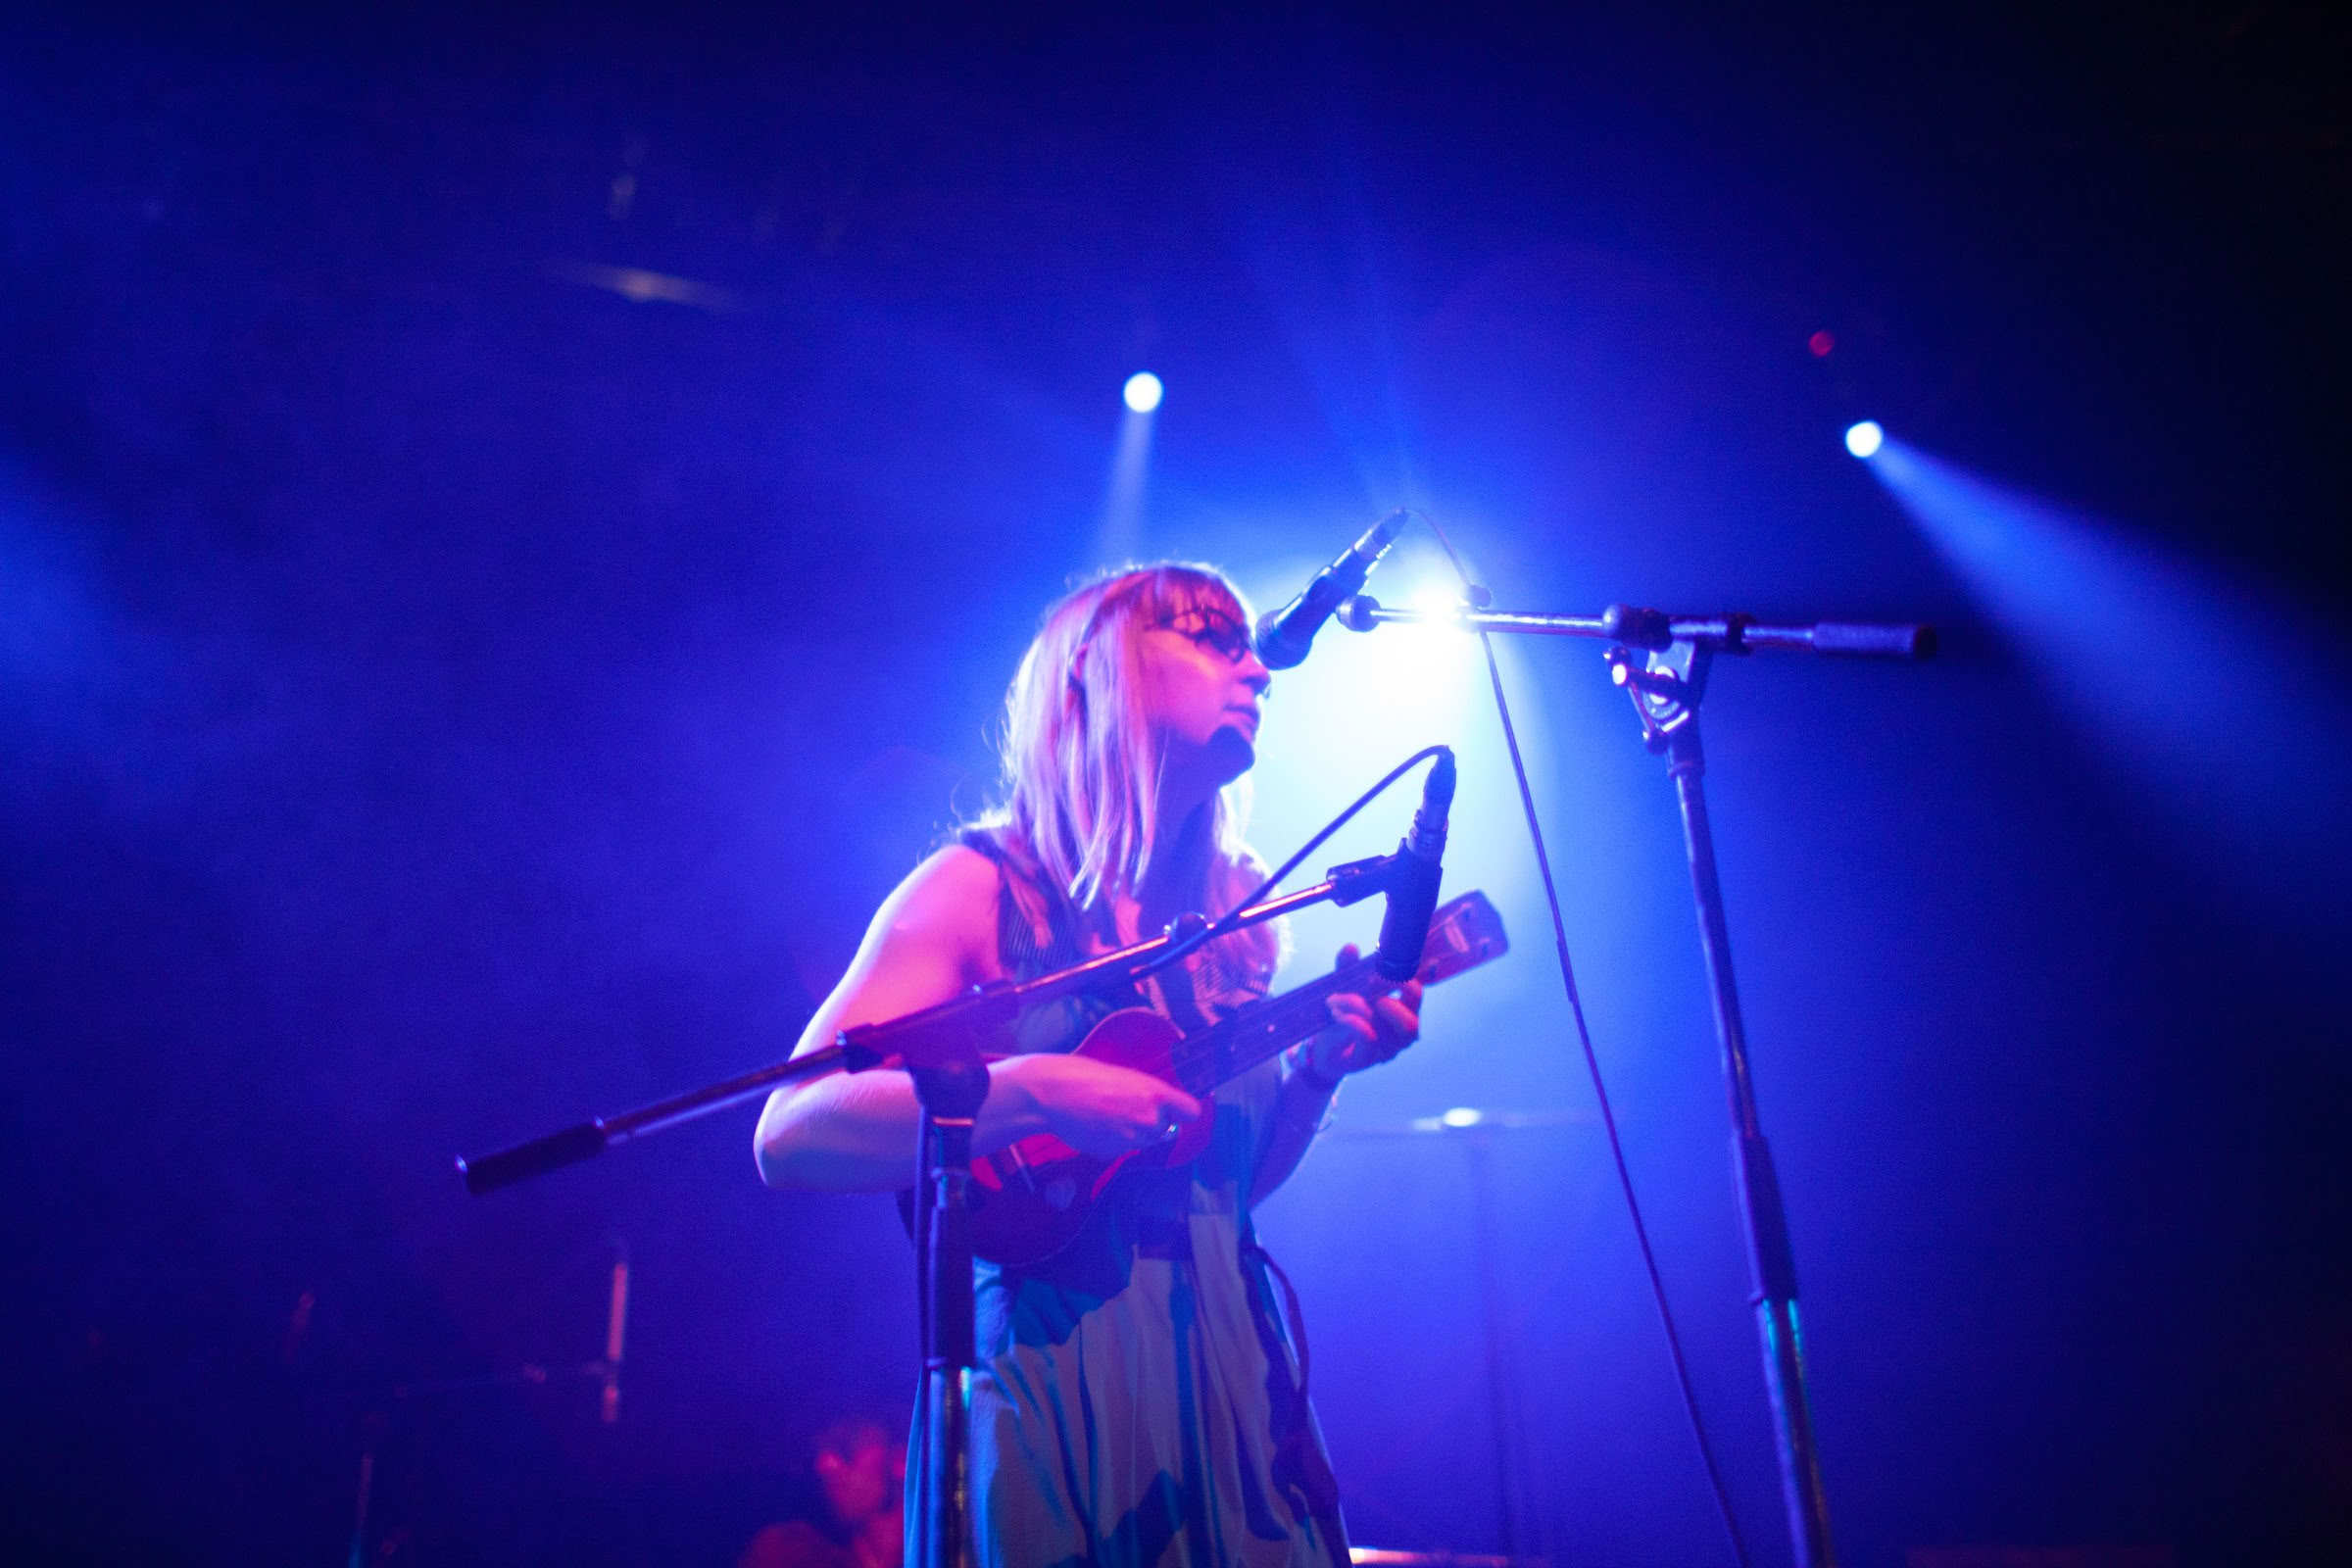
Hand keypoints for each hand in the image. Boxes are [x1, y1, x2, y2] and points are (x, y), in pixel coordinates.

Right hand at [998, 1052, 1203, 1157]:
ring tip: (1107, 1116)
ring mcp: (1131, 1139)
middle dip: (1151, 1122)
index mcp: (1155, 1094)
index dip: (1183, 1112)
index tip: (1176, 1111)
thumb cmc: (1086, 1075)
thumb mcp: (1126, 1077)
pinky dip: (1113, 1142)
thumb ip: (1148, 1096)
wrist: (1052, 1093)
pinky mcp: (1113, 1153)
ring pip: (1144, 1141)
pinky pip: (1122, 1150)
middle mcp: (1149, 1119)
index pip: (1191, 1112)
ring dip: (1132, 1133)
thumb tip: (1163, 1113)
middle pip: (1166, 1129)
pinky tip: (1095, 1126)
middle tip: (1125, 1108)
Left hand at [1301, 944, 1422, 1080]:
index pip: (1416, 995)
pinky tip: (1337, 1014)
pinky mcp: (1368, 1059)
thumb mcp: (1344, 990)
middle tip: (1366, 983)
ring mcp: (1387, 1050)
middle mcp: (1400, 1035)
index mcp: (1401, 1013)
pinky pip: (1368, 1037)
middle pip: (1412, 1021)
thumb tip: (1351, 947)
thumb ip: (1347, 970)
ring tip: (1343, 1000)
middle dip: (1389, 998)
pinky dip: (1352, 1020)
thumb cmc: (1342, 1019)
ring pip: (1392, 1028)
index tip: (1377, 970)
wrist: (1322, 1050)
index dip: (1402, 980)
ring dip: (1364, 1007)